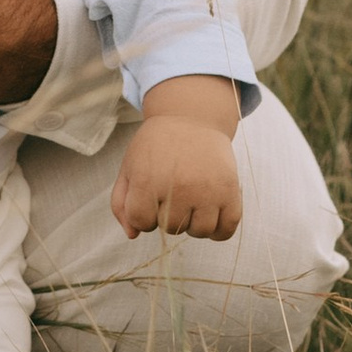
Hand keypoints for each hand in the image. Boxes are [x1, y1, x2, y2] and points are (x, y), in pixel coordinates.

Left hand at [110, 79, 243, 239]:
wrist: (191, 117)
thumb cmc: (156, 145)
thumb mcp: (129, 166)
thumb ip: (121, 202)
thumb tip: (132, 235)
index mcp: (148, 180)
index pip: (142, 223)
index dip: (143, 215)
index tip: (149, 199)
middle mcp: (178, 188)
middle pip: (171, 228)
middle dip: (168, 216)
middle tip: (172, 193)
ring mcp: (206, 191)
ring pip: (199, 232)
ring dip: (193, 224)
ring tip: (191, 203)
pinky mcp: (230, 191)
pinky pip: (226, 230)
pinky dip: (218, 231)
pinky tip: (210, 216)